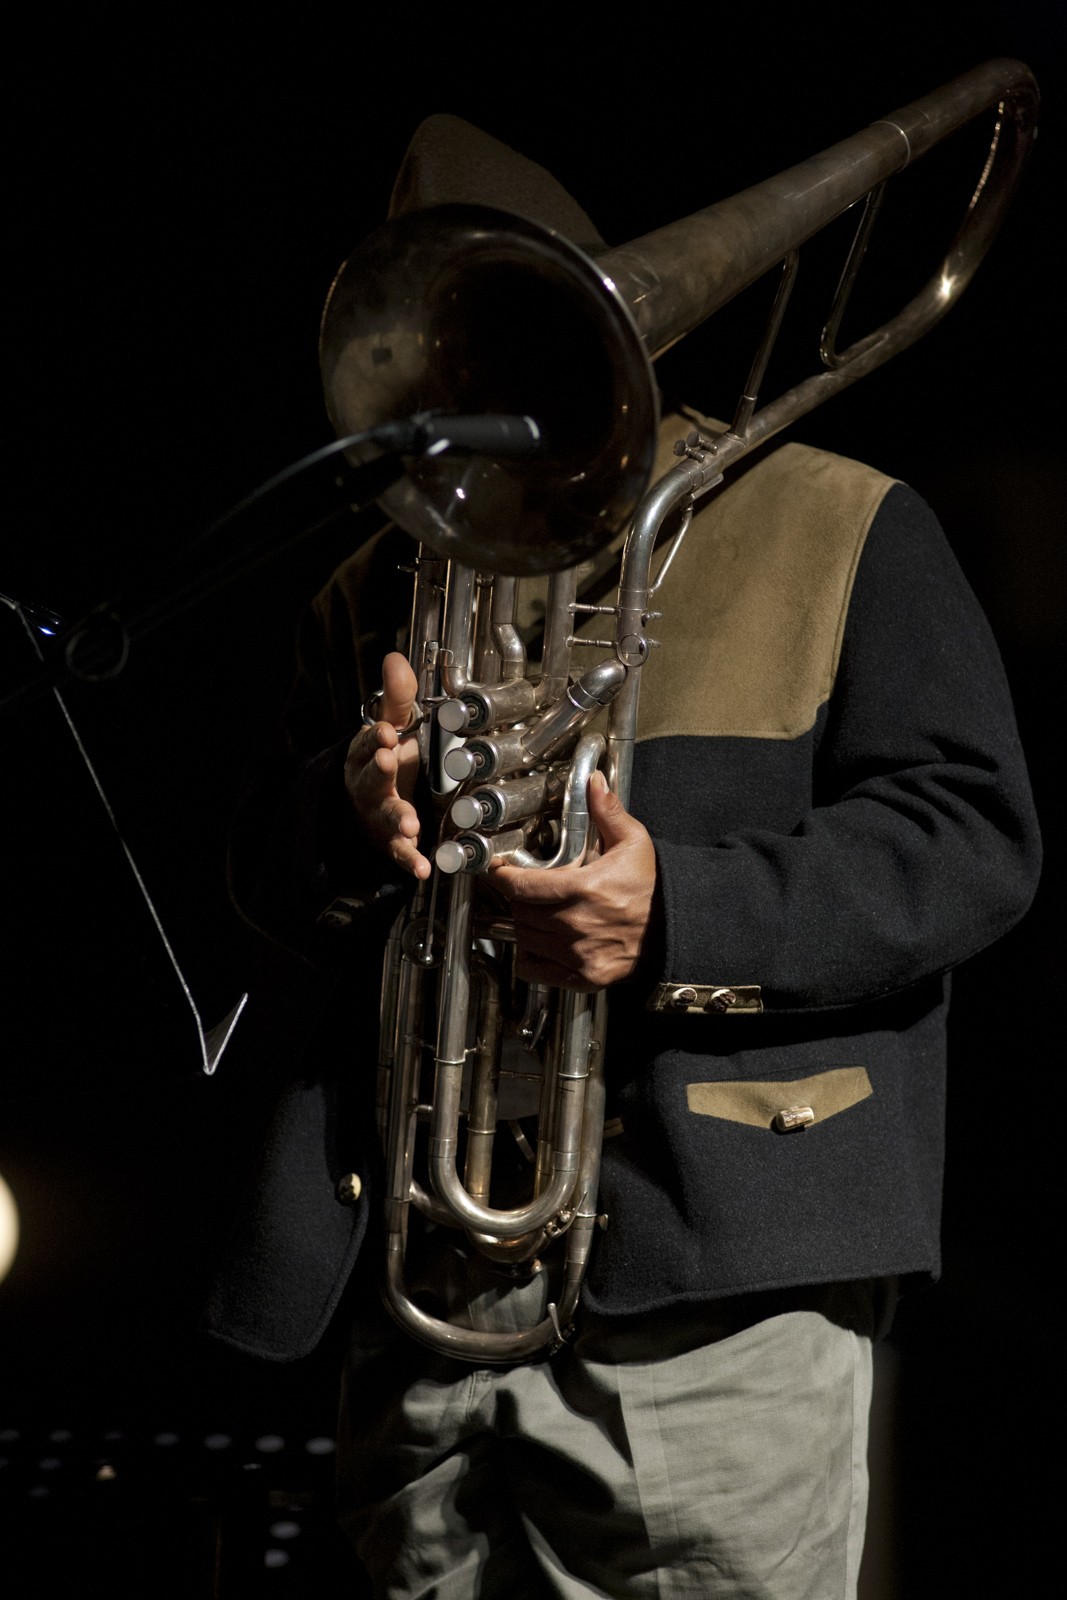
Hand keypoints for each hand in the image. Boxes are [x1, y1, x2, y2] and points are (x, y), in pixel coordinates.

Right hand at [343, 652, 429, 879]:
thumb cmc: (388, 756)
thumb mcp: (393, 725)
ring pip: (384, 816)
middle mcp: (368, 784)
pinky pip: (398, 852)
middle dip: (378, 771)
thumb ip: (397, 696)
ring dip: (396, 819)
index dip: (375, 737)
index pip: (367, 742)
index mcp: (366, 753)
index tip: (386, 731)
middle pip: (369, 779)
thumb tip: (394, 657)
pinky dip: (409, 860)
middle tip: (388, 761)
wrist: (374, 801)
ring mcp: (378, 814)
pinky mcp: (391, 841)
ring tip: (409, 825)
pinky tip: (421, 867)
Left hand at [491, 772, 656, 990]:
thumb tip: (593, 783)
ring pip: (524, 937)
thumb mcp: (634, 843)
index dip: (502, 877)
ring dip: (524, 922)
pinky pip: (534, 968)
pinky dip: (529, 955)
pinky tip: (541, 940)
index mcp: (586, 889)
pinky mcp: (583, 976)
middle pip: (520, 911)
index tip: (498, 870)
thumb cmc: (652, 887)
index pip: (523, 887)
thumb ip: (608, 812)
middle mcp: (578, 925)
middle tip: (525, 887)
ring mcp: (579, 954)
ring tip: (537, 910)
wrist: (675, 930)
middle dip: (518, 897)